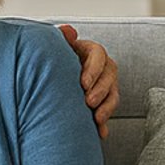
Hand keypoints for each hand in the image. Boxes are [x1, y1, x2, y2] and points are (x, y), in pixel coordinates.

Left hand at [60, 24, 118, 139]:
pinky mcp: (103, 102)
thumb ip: (61, 38)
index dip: (93, 69)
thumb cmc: (53, 59)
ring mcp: (105, 84)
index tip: (83, 83)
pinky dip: (104, 124)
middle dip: (100, 91)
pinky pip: (108, 112)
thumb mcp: (56, 47)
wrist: (51, 76)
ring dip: (106, 108)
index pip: (98, 55)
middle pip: (109, 76)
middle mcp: (101, 67)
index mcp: (90, 51)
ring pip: (113, 94)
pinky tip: (101, 134)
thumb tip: (68, 31)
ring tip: (96, 119)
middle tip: (88, 102)